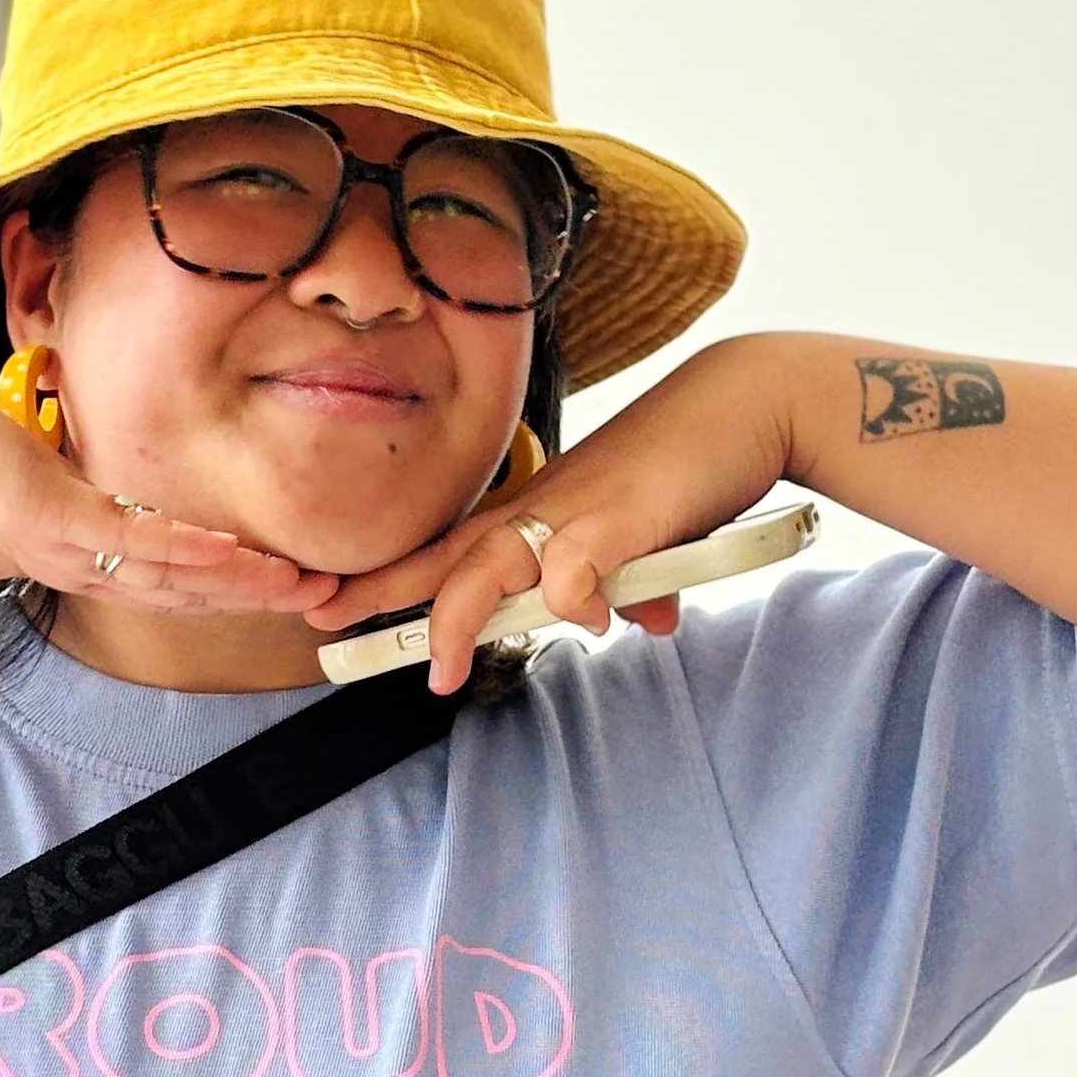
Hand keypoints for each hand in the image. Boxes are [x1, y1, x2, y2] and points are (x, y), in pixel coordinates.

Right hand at [0, 329, 335, 717]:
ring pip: (176, 558)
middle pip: (185, 574)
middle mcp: (83, 532)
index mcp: (64, 548)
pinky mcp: (54, 502)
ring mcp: (73, 517)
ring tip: (308, 586)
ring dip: (242, 574)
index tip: (268, 609)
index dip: (214, 599)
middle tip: (328, 597)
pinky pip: (133, 534)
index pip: (157, 584)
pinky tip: (234, 560)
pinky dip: (185, 549)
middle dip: (254, 589)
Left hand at [304, 340, 794, 691]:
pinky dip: (575, 599)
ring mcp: (577, 511)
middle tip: (330, 630)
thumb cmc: (688, 466)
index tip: (334, 606)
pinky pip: (577, 567)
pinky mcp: (623, 518)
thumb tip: (645, 621)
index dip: (389, 581)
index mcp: (536, 515)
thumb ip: (632, 582)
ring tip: (444, 671)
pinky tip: (588, 622)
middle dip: (384, 597)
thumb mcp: (646, 539)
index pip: (446, 552)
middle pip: (447, 561)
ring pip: (494, 566)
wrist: (746, 405)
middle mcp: (541, 510)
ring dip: (461, 617)